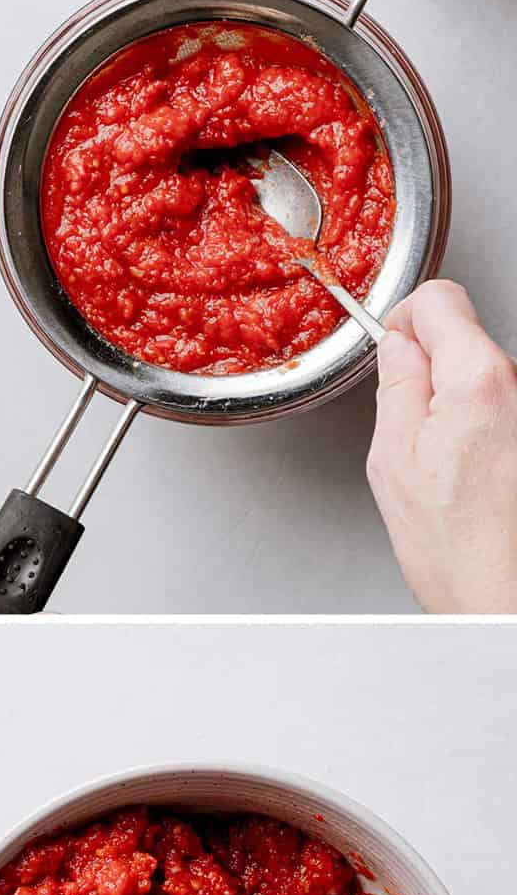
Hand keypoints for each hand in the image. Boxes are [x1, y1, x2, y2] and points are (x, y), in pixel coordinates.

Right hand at [367, 280, 516, 613]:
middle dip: (428, 369)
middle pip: (462, 335)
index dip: (405, 323)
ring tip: (441, 464)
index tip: (394, 357)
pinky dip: (475, 429)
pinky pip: (496, 408)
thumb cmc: (455, 546)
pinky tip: (466, 476)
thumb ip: (396, 384)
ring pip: (478, 375)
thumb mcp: (394, 456)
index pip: (440, 298)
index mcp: (479, 379)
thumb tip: (396, 345)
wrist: (501, 596)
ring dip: (452, 405)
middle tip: (411, 431)